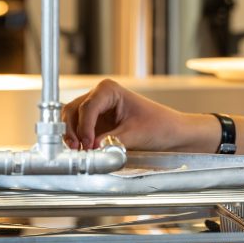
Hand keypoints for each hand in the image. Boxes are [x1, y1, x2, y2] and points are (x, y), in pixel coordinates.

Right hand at [61, 78, 189, 150]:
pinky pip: (78, 130)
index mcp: (109, 90)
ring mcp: (96, 110)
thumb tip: (90, 149)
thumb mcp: (134, 135)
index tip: (88, 145)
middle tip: (78, 150)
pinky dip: (77, 140)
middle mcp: (99, 96)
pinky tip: (83, 152)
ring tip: (79, 152)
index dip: (84, 127)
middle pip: (73, 111)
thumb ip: (110, 142)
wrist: (172, 133)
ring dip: (71, 136)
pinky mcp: (96, 124)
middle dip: (72, 130)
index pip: (87, 107)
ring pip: (72, 120)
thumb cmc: (160, 126)